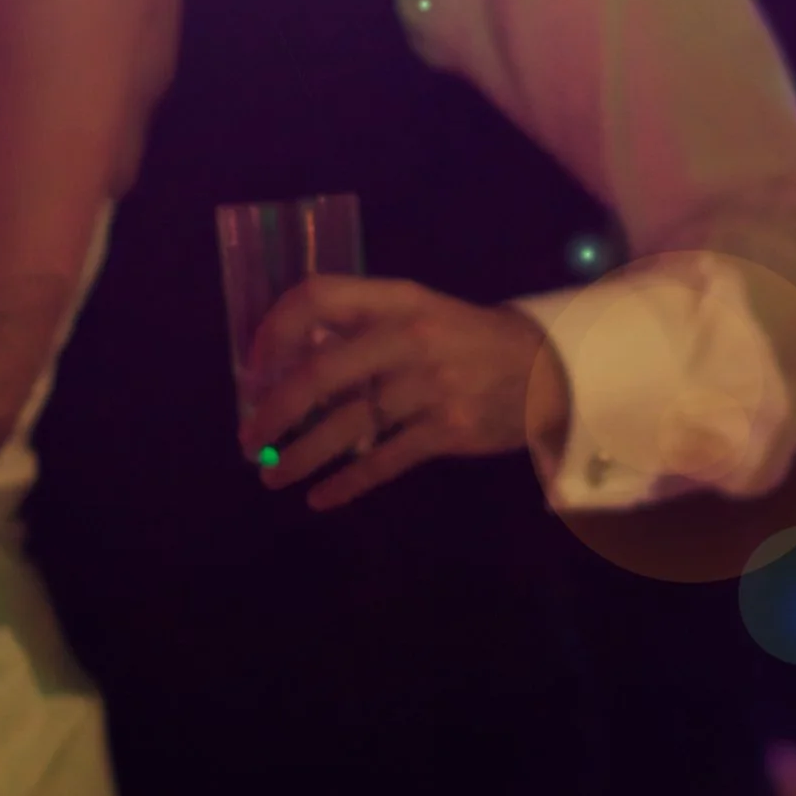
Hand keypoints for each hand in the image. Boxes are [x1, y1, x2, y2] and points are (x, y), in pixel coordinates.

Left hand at [241, 274, 549, 511]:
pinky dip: (347, 485)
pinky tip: (320, 498)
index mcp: (397, 299)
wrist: (545, 368)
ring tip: (271, 477)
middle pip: (321, 373)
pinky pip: (384, 462)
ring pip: (346, 426)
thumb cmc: (463, 340)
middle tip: (249, 438)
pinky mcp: (448, 430)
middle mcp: (410, 337)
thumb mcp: (417, 313)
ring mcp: (431, 385)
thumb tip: (287, 356)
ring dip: (300, 457)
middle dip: (274, 410)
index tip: (254, 368)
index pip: (318, 297)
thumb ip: (360, 328)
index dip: (276, 330)